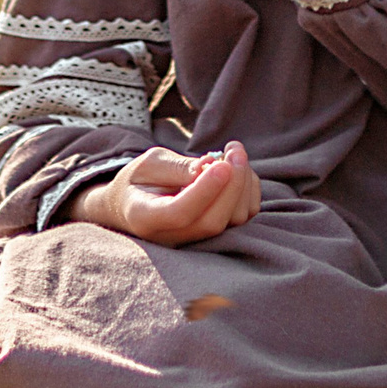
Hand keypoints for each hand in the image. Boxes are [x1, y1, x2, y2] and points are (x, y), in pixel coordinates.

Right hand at [70, 141, 260, 242]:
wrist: (136, 203)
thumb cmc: (141, 180)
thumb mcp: (149, 164)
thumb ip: (176, 168)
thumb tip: (207, 166)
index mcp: (145, 217)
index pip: (179, 213)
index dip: (204, 190)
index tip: (221, 163)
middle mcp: (172, 236)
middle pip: (212, 221)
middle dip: (233, 183)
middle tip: (234, 148)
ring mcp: (196, 239)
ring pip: (233, 220)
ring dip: (243, 182)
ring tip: (233, 152)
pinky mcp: (215, 233)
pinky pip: (244, 215)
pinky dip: (249, 189)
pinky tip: (238, 169)